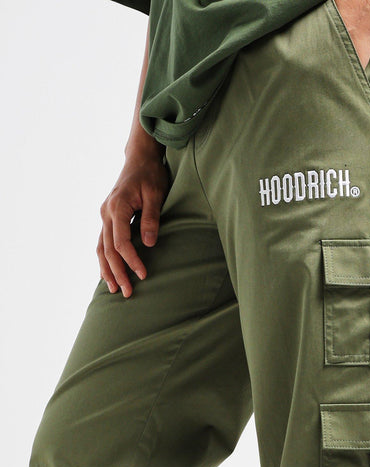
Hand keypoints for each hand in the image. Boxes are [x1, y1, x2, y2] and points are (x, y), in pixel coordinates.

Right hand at [97, 150, 170, 297]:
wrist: (140, 158)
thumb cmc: (150, 174)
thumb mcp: (156, 194)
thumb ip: (151, 219)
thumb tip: (149, 244)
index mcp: (117, 207)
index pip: (121, 242)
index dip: (132, 261)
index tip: (143, 274)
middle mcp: (106, 212)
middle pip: (108, 250)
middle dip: (118, 273)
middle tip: (128, 293)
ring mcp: (104, 215)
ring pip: (101, 248)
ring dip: (107, 270)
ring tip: (114, 289)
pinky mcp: (108, 217)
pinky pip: (102, 242)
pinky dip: (104, 259)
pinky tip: (108, 273)